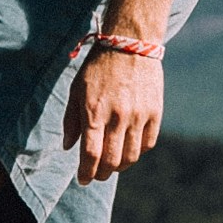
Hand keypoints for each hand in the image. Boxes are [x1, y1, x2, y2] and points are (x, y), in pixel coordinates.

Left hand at [66, 46, 164, 183]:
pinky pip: (147, 143)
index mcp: (94, 111)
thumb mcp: (77, 90)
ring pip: (131, 157)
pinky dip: (137, 152)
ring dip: (119, 167)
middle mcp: (118, 116)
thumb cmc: (98, 67)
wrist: (130, 43)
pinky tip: (129, 149)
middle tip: (96, 175)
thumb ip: (71, 120)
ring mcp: (139, 115)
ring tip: (112, 165)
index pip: (90, 154)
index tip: (82, 179)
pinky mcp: (155, 112)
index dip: (85, 172)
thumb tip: (68, 147)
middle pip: (111, 161)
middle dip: (101, 174)